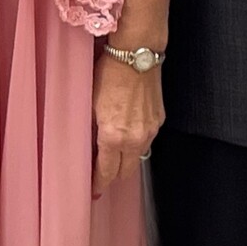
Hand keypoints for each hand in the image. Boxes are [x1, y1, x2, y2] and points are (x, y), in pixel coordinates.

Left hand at [93, 50, 163, 196]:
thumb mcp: (89, 103)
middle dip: (112, 176)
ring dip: (125, 159)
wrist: (136, 55)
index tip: (93, 190)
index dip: (98, 183)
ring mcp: (150, 131)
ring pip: (137, 157)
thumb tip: (88, 146)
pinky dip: (136, 142)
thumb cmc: (108, 73)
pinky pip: (146, 140)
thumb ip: (90, 130)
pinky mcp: (159, 121)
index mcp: (114, 136)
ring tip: (112, 152)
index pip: (106, 171)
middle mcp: (135, 138)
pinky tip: (126, 133)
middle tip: (101, 174)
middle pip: (125, 172)